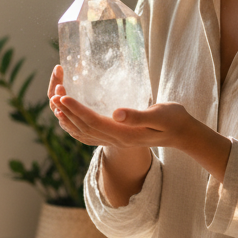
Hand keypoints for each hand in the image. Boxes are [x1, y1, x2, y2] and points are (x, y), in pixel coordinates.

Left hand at [47, 65, 191, 148]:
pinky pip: (91, 136)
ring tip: (56, 105)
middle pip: (85, 128)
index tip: (63, 96)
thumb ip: (137, 116)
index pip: (95, 122)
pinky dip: (77, 127)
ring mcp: (117, 142)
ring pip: (85, 133)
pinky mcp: (118, 138)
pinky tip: (70, 118)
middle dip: (68, 112)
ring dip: (69, 119)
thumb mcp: (159, 114)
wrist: (183, 134)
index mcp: (126, 135)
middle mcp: (118, 141)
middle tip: (54, 95)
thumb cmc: (174, 120)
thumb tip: (116, 113)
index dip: (77, 110)